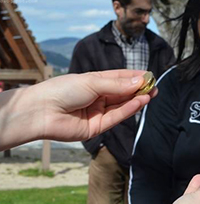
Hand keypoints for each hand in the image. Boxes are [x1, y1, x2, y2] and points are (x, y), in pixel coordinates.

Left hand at [35, 70, 156, 141]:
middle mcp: (97, 97)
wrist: (42, 111)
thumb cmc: (62, 90)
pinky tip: (139, 102)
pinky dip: (129, 110)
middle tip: (154, 87)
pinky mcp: (97, 127)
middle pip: (123, 93)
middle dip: (138, 90)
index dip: (134, 77)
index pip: (118, 79)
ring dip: (136, 100)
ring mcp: (98, 112)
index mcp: (94, 82)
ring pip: (122, 106)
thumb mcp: (92, 82)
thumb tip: (139, 82)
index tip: (149, 76)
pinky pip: (116, 117)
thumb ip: (117, 85)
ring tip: (150, 94)